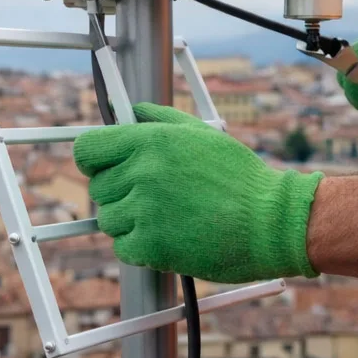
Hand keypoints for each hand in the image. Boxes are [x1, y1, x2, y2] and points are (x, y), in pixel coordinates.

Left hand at [73, 104, 321, 283]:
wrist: (270, 222)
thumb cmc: (240, 179)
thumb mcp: (202, 134)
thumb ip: (160, 119)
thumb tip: (131, 110)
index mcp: (151, 140)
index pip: (87, 149)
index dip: (94, 161)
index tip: (105, 168)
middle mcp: (143, 171)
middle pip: (98, 188)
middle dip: (120, 194)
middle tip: (153, 198)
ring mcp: (145, 209)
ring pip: (109, 220)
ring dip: (131, 222)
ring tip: (166, 218)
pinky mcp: (151, 245)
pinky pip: (123, 248)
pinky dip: (141, 247)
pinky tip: (169, 237)